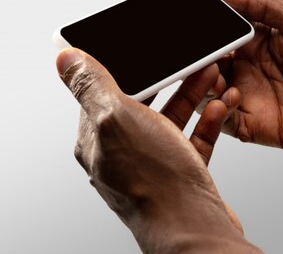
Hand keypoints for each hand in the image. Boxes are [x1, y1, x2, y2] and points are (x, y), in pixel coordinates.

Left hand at [56, 48, 259, 252]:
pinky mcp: (180, 175)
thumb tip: (64, 59)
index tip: (147, 54)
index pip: (105, 93)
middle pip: (144, 104)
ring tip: (210, 76)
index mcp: (98, 140)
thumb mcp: (116, 118)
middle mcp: (122, 154)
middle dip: (168, 79)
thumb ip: (91, 85)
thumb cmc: (153, 179)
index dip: (129, 69)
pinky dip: (206, 121)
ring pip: (171, 120)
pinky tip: (218, 108)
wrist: (193, 228)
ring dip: (191, 95)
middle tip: (189, 61)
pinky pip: (193, 140)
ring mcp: (152, 166)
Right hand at [206, 0, 282, 152]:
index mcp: (259, 37)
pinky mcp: (260, 126)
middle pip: (207, 63)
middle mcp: (251, 67)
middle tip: (191, 53)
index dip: (200, 29)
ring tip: (213, 74)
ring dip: (203, 84)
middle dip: (195, 58)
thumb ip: (254, 1)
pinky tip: (230, 97)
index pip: (217, 32)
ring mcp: (254, 97)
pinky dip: (218, 111)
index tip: (184, 24)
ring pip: (209, 93)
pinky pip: (226, 122)